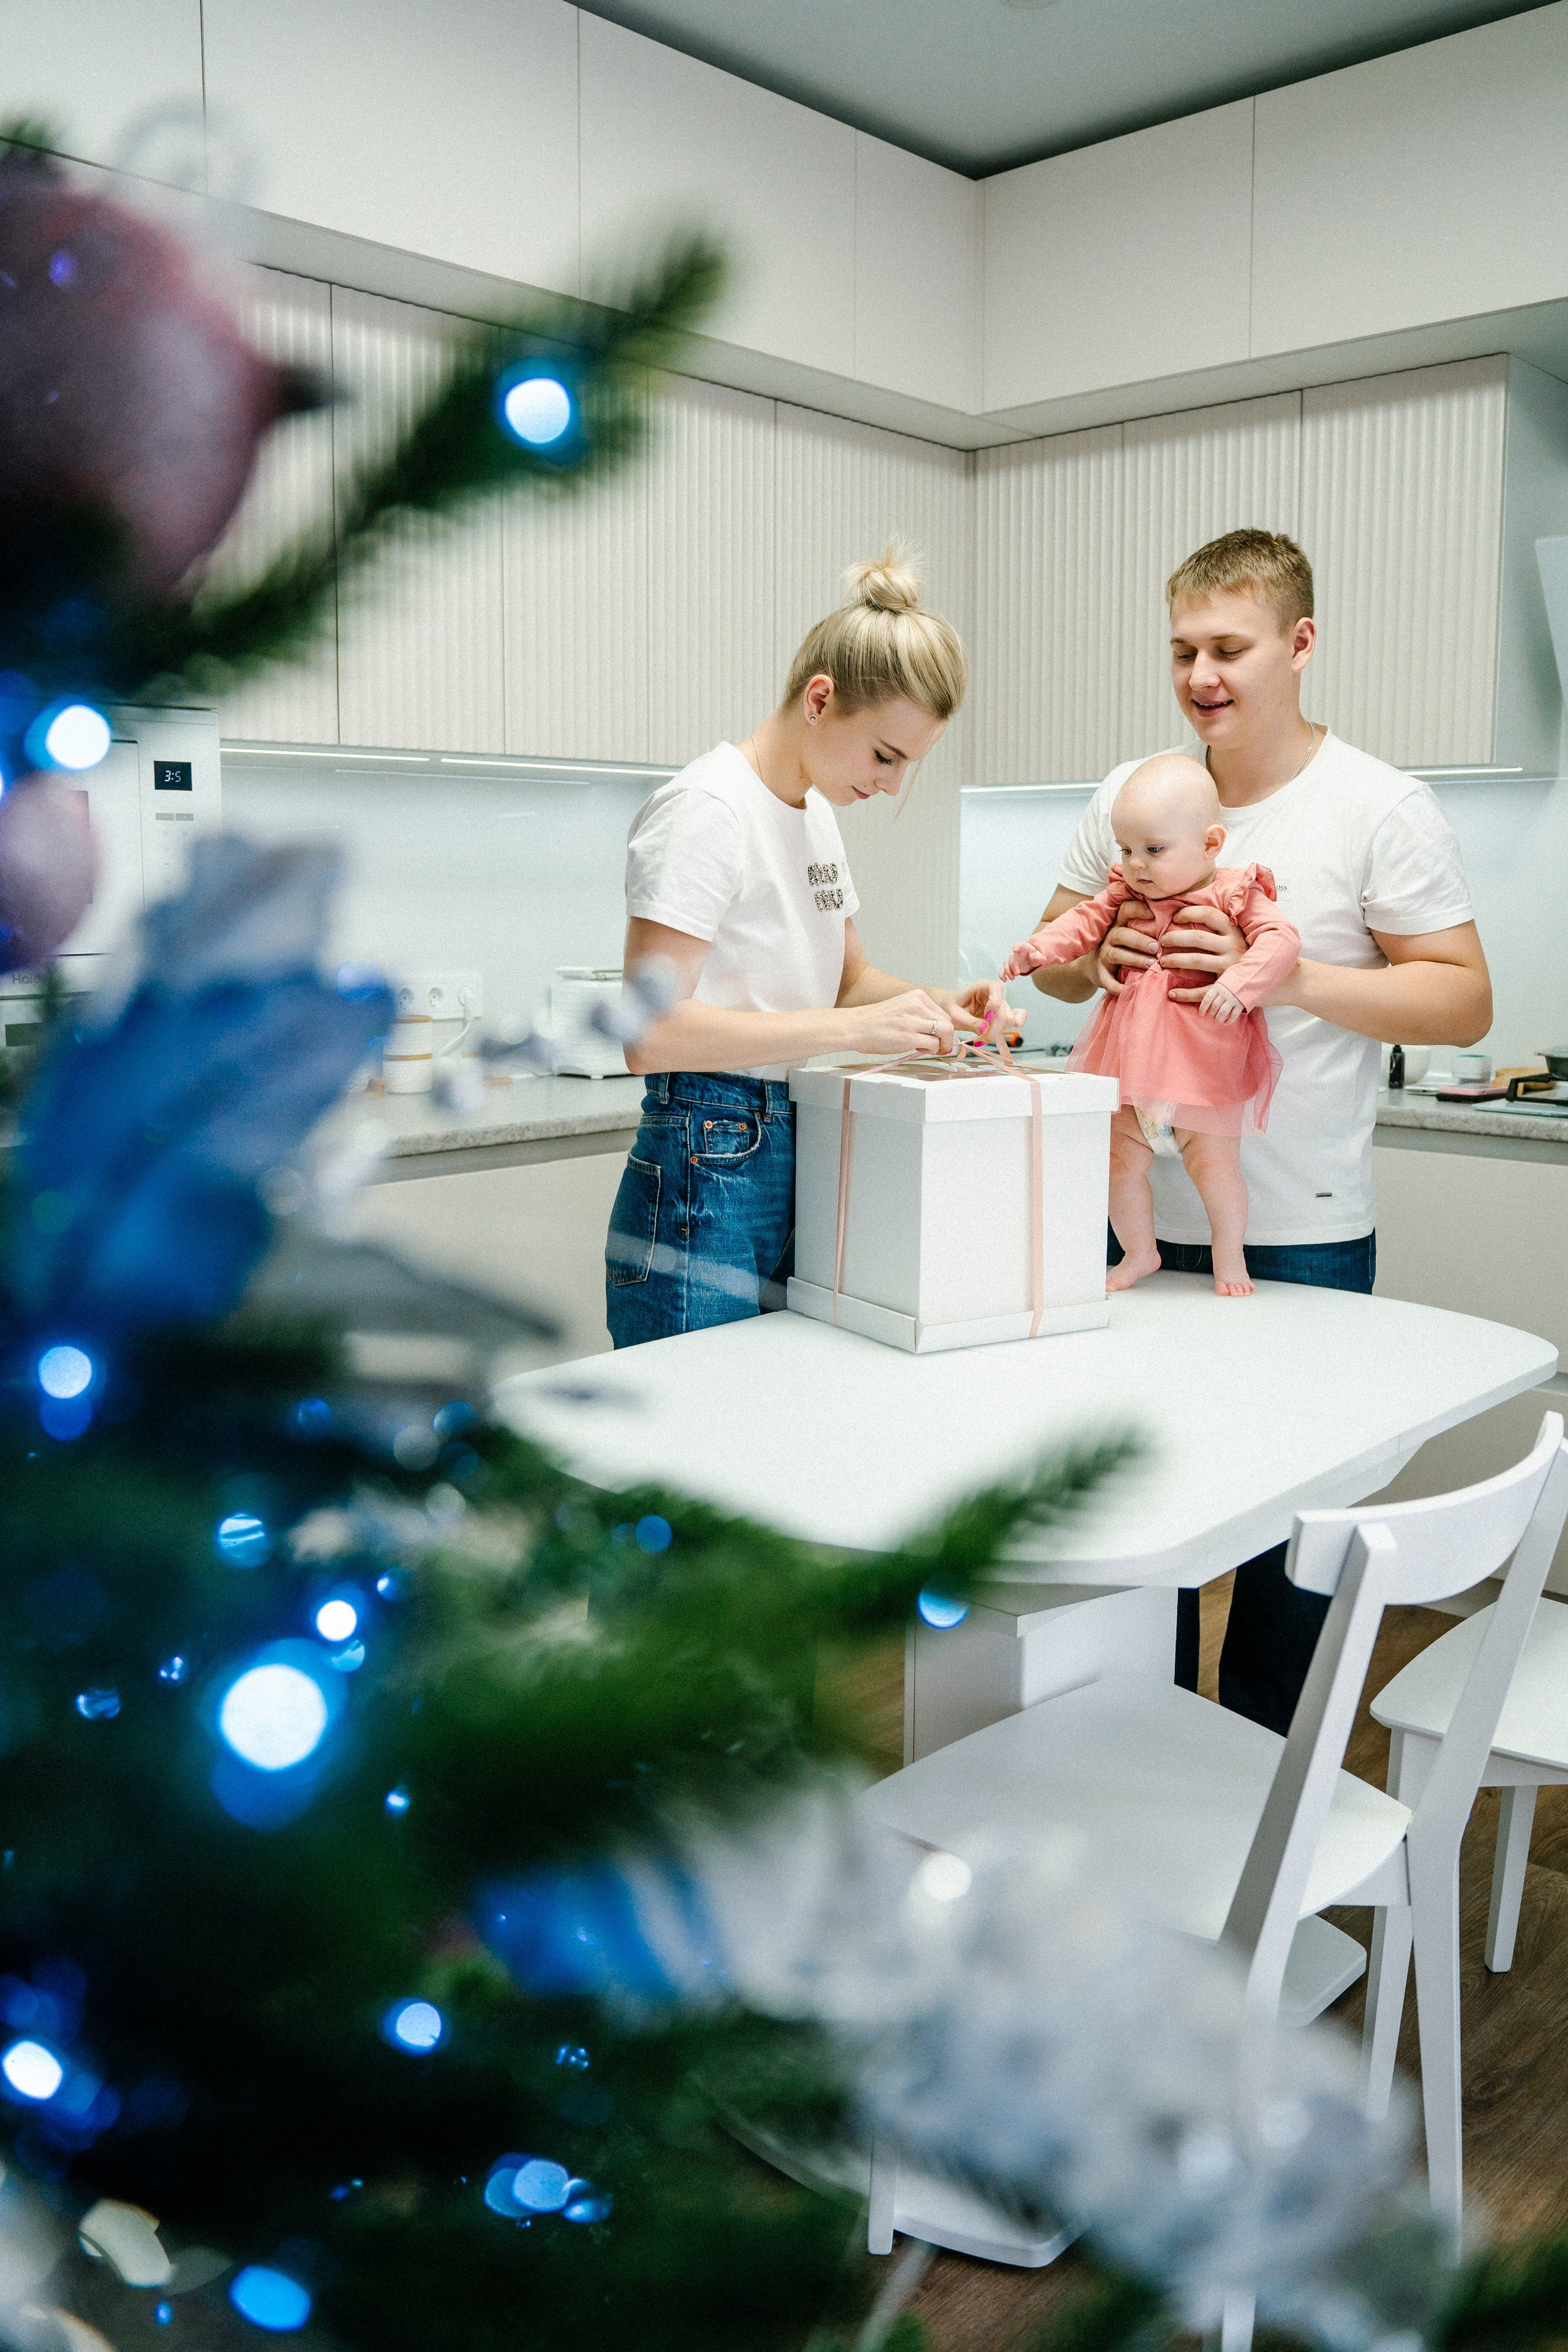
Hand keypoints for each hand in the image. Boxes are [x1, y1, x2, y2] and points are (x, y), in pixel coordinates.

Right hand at [845, 988, 967, 1058]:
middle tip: (937, 1046)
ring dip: (940, 1044)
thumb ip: (920, 1015)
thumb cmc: (876, 1021)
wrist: (857, 1027)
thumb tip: (938, 1030)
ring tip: (927, 1048)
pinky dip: (930, 1050)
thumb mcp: (902, 1008)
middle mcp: (917, 1005)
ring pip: (944, 1033)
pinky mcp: (908, 1036)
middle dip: (945, 1038)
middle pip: (947, 1023)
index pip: (943, 1013)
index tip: (937, 1037)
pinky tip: (918, 1049)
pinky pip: (932, 1044)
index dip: (943, 1028)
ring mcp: (913, 1020)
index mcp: (917, 996)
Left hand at [939, 979, 1021, 1032]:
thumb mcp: (955, 1016)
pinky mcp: (1004, 1015)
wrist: (950, 1011)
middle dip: (993, 1029)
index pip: (997, 989)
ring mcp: (1001, 1005)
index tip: (985, 1018)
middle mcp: (995, 994)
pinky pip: (1018, 1019)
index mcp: (983, 986)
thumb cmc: (951, 1009)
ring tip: (981, 1038)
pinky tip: (1002, 1032)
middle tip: (978, 1039)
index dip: (994, 1005)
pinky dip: (1014, 1026)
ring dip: (997, 1032)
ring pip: (1010, 1020)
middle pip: (1005, 1012)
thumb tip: (985, 1029)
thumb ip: (970, 1023)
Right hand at [1001, 937, 1045, 978]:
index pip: (1018, 945)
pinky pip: (1003, 969)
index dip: (1016, 947)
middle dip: (1013, 965)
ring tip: (1012, 978)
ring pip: (1006, 964)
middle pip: (1011, 957)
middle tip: (1017, 973)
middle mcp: (1015, 952)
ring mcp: (1011, 959)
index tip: (1014, 950)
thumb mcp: (1038, 956)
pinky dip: (1002, 974)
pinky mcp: (1009, 966)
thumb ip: (1040, 958)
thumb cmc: (1034, 956)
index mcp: (1023, 947)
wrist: (1031, 959)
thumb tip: (1044, 959)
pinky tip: (1004, 980)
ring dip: (1008, 971)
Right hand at [1095, 897, 1157, 997]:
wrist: (1093, 966)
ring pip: (1116, 955)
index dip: (1138, 910)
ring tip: (1151, 964)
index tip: (1153, 913)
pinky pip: (1108, 980)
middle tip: (1156, 947)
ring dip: (1134, 959)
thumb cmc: (1122, 946)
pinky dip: (1118, 986)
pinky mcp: (1100, 974)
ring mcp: (1103, 956)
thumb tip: (1176, 920)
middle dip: (1139, 940)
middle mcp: (1109, 938)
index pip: (1125, 910)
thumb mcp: (1129, 932)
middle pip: (1122, 935)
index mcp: (1119, 924)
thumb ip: (1147, 926)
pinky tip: (1131, 988)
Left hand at [1162, 903, 1247, 1003]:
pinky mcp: (1229, 986)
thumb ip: (1218, 924)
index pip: (1209, 914)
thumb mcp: (1236, 934)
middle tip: (1162, 942)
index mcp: (1233, 930)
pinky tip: (1172, 993)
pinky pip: (1204, 991)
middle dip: (1175, 938)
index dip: (1189, 913)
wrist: (1268, 976)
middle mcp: (1233, 946)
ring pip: (1197, 961)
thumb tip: (1187, 911)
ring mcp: (1231, 966)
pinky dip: (1186, 994)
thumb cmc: (1244, 951)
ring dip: (1176, 961)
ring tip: (1162, 962)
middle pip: (1198, 937)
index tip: (1174, 918)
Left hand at [1199, 980, 1245, 1024]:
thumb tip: (1204, 1008)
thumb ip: (1212, 994)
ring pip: (1222, 1013)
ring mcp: (1233, 999)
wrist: (1246, 981)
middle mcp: (1225, 993)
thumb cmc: (1228, 986)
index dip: (1202, 1009)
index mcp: (1217, 988)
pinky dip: (1228, 1021)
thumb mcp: (1219, 985)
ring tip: (1216, 1022)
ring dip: (1218, 1019)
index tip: (1201, 1015)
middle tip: (1210, 1017)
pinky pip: (1233, 1016)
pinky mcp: (1240, 1005)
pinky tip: (1225, 1023)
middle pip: (1214, 1007)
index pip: (1207, 999)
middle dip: (1210, 1015)